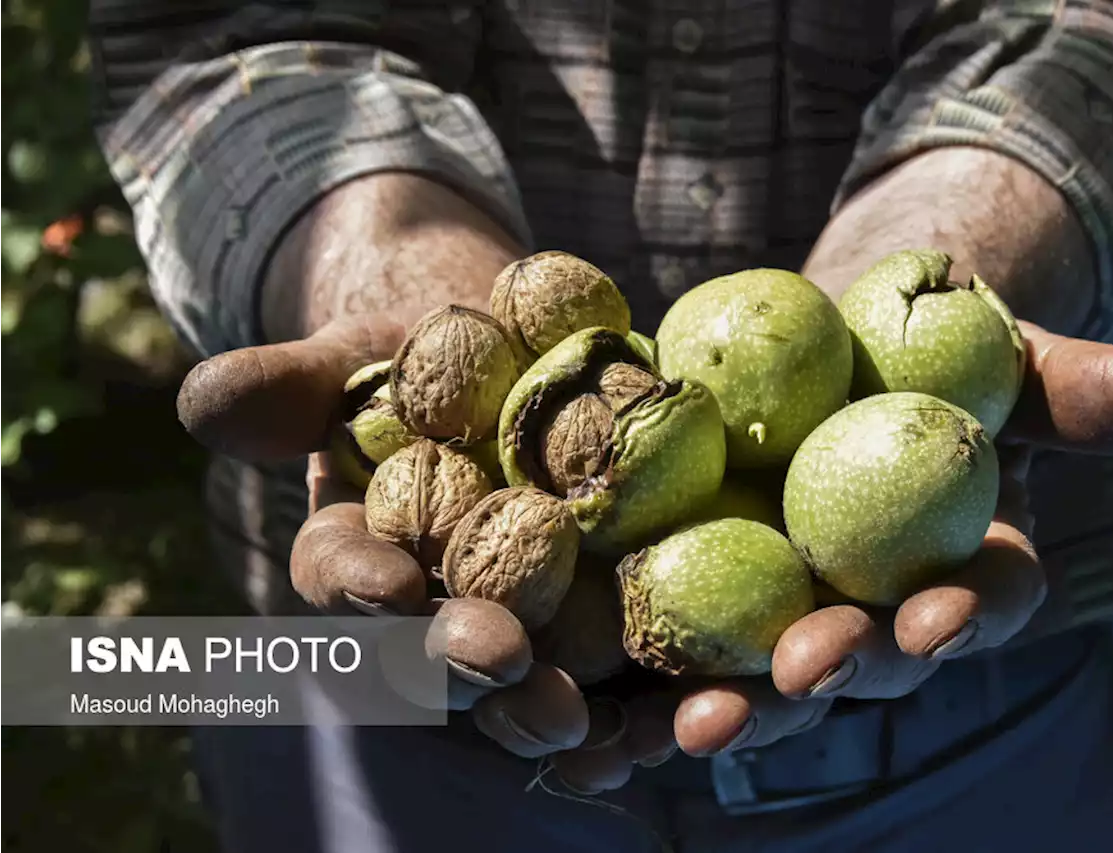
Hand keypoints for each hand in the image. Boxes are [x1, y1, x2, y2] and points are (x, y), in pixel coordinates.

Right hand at [177, 312, 678, 784]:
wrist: (514, 353)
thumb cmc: (416, 357)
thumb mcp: (350, 356)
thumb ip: (284, 385)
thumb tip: (206, 401)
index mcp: (363, 552)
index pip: (342, 576)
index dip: (358, 584)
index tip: (389, 582)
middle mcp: (437, 607)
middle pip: (442, 655)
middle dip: (469, 666)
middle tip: (503, 664)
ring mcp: (526, 623)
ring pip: (533, 687)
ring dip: (560, 712)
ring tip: (598, 726)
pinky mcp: (611, 620)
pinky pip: (632, 674)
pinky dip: (658, 703)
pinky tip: (692, 717)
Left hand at [665, 321, 1112, 756]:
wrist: (814, 342)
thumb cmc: (920, 352)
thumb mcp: (994, 356)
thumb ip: (1062, 387)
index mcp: (952, 567)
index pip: (974, 604)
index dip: (963, 616)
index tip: (941, 612)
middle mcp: (872, 609)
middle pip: (864, 660)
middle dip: (840, 670)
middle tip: (810, 668)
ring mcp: (781, 613)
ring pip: (764, 678)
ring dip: (737, 707)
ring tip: (700, 724)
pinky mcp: (694, 597)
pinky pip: (672, 651)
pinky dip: (646, 687)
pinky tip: (615, 710)